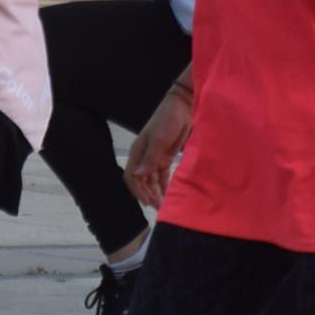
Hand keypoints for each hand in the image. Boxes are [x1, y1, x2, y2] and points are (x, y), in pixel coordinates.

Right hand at [126, 86, 195, 206]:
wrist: (183, 107)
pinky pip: (162, 175)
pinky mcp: (165, 157)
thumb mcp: (159, 139)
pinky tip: (168, 194)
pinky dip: (164, 185)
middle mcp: (144, 157)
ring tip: (162, 205)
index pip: (131, 176)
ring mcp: (155, 157)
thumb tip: (139, 176)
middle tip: (158, 207)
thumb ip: (151, 159)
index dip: (137, 190)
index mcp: (138, 152)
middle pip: (141, 181)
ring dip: (155, 192)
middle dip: (147, 194)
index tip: (147, 201)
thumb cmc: (168, 120)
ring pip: (151, 180)